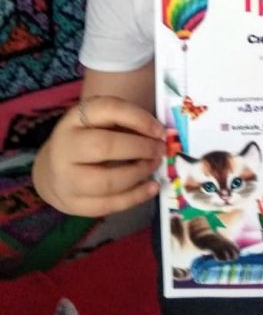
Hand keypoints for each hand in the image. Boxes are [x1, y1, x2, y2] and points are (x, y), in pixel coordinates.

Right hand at [32, 96, 165, 216]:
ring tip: (155, 165)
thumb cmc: (86, 139)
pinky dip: (135, 197)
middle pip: (105, 146)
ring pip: (107, 181)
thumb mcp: (100, 121)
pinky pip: (108, 205)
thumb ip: (126, 122)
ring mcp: (65, 179)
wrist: (51, 170)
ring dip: (139, 173)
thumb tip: (159, 134)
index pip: (108, 109)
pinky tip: (152, 187)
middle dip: (140, 148)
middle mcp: (65, 147)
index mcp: (74, 118)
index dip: (139, 118)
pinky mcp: (73, 204)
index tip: (160, 130)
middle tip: (160, 150)